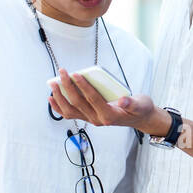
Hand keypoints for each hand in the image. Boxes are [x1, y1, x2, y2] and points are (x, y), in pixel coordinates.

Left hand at [49, 70, 165, 134]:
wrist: (139, 118)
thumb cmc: (139, 108)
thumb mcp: (141, 104)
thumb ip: (132, 103)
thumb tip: (123, 100)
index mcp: (110, 116)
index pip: (92, 99)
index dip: (83, 86)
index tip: (75, 74)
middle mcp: (97, 120)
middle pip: (78, 103)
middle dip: (67, 87)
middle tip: (62, 72)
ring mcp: (91, 119)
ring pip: (70, 110)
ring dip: (59, 96)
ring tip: (53, 83)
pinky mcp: (87, 117)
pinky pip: (69, 114)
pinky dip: (58, 107)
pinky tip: (52, 97)